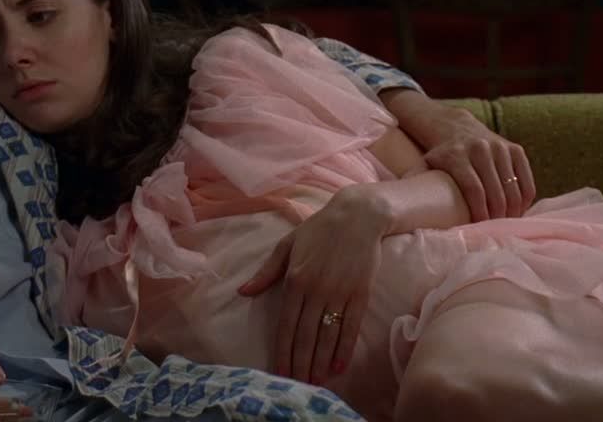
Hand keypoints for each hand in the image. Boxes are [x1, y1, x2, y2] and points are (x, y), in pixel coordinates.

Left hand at [237, 186, 389, 386]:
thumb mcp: (286, 246)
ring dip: (320, 362)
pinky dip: (344, 349)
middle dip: (300, 363)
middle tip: (297, 385)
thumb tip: (243, 292)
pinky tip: (338, 366)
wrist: (357, 216)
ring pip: (327, 336)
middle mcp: (316, 290)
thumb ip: (266, 272)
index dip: (282, 351)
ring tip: (315, 382)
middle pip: (305, 336)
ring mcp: (339, 293)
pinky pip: (350, 327)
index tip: (279, 372)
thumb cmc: (318, 230)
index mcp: (295, 280)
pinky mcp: (360, 294)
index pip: (285, 325)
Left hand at [418, 107, 535, 220]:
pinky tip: (520, 210)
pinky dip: (525, 197)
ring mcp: (499, 147)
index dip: (480, 211)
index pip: (473, 189)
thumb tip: (407, 209)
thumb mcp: (426, 165)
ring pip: (513, 186)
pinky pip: (526, 178)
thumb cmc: (440, 156)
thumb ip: (419, 183)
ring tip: (509, 223)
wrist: (456, 126)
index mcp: (457, 155)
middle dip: (498, 214)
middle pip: (496, 190)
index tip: (481, 227)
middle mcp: (480, 148)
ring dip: (514, 209)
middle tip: (498, 230)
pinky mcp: (514, 148)